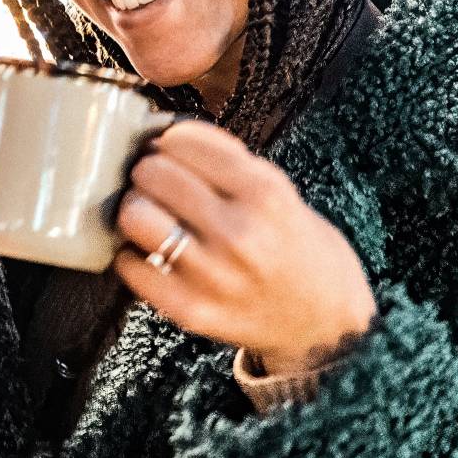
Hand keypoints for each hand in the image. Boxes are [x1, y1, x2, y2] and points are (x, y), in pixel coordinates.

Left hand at [114, 120, 375, 375]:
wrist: (326, 324)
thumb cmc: (297, 248)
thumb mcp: (282, 192)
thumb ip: (229, 161)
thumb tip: (167, 134)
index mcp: (265, 193)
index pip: (184, 141)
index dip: (167, 141)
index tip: (167, 149)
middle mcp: (240, 232)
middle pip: (154, 174)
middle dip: (148, 172)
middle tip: (154, 182)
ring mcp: (214, 275)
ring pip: (135, 217)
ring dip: (133, 210)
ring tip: (147, 215)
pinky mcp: (191, 310)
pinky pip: (131, 268)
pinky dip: (131, 256)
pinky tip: (149, 254)